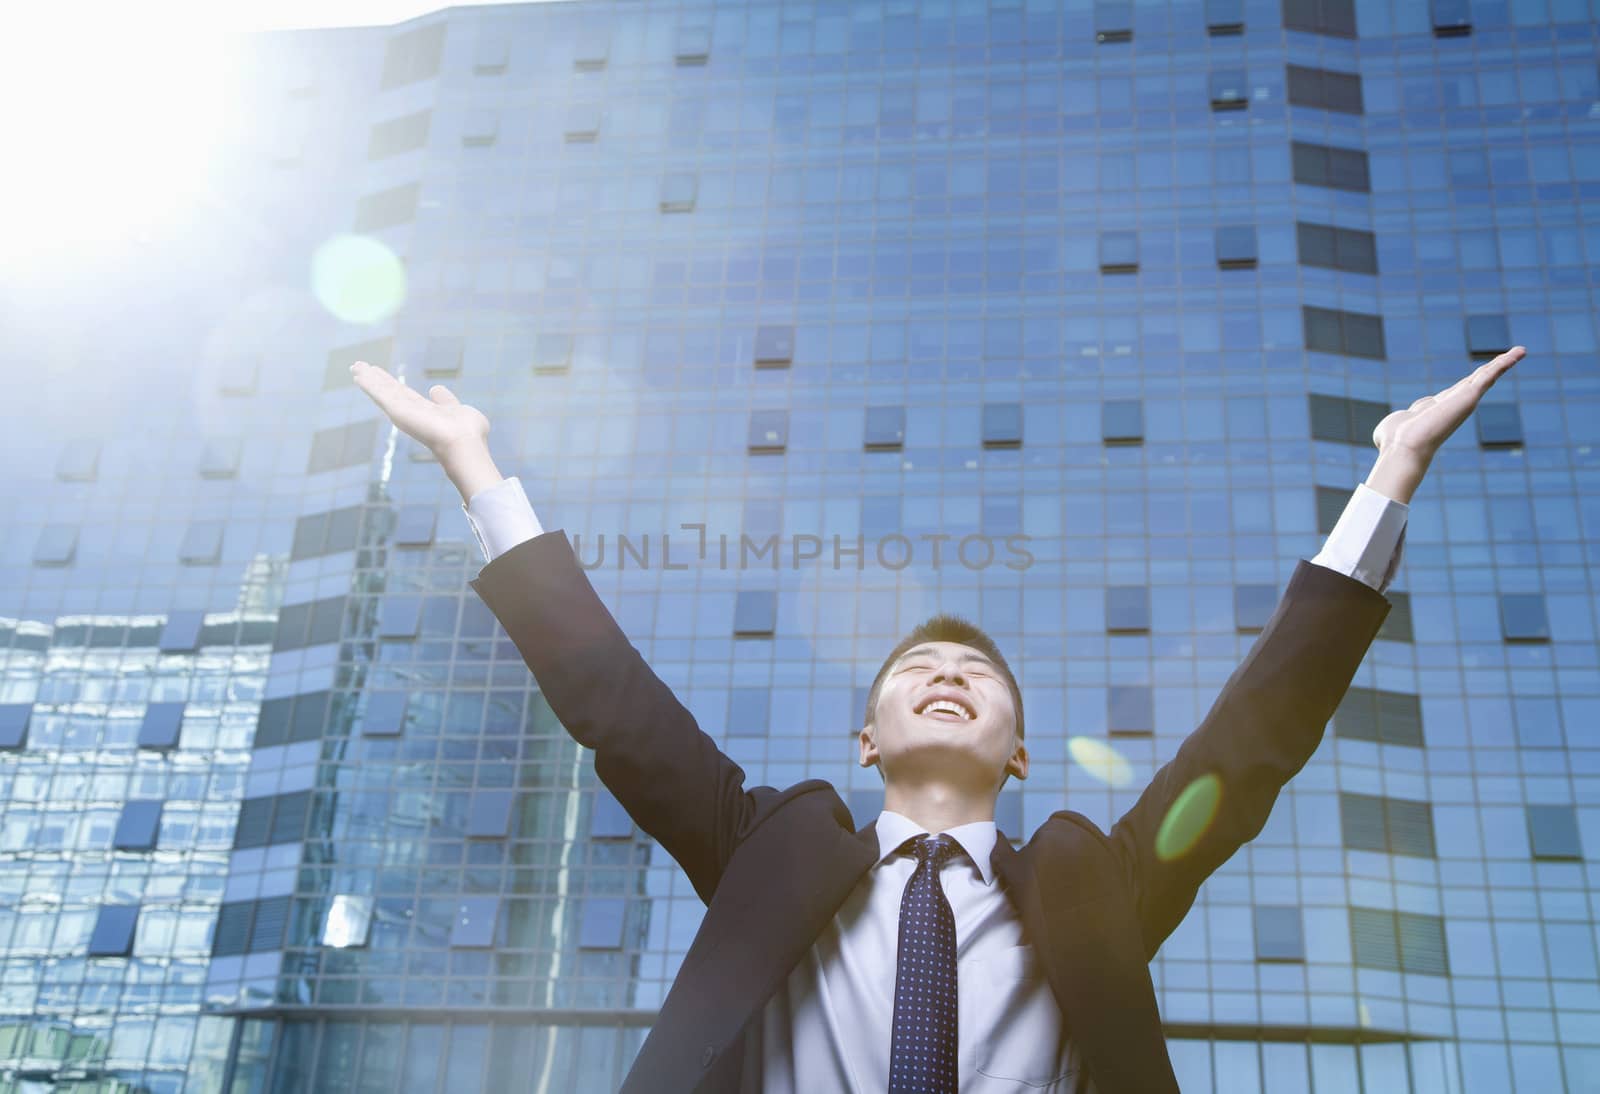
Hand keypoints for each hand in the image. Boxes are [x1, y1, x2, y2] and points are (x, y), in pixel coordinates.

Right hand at [348, 360, 489, 459]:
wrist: (465, 443)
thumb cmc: (469, 433)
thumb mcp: (459, 410)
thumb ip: (447, 401)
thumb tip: (436, 389)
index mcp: (426, 412)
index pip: (405, 395)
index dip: (393, 385)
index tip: (381, 375)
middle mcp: (412, 413)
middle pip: (389, 391)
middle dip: (375, 379)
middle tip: (359, 367)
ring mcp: (403, 412)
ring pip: (382, 391)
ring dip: (368, 378)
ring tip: (355, 366)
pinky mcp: (397, 411)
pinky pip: (380, 393)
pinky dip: (368, 383)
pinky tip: (357, 374)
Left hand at [1371, 346, 1525, 461]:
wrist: (1405, 446)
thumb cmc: (1394, 441)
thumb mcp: (1390, 428)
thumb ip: (1390, 428)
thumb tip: (1381, 438)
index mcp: (1438, 408)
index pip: (1455, 391)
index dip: (1467, 382)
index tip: (1479, 374)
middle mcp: (1454, 404)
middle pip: (1475, 381)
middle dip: (1492, 369)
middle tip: (1510, 358)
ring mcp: (1464, 400)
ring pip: (1486, 377)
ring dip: (1504, 363)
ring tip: (1520, 351)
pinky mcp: (1470, 396)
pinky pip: (1490, 376)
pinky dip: (1504, 363)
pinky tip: (1518, 353)